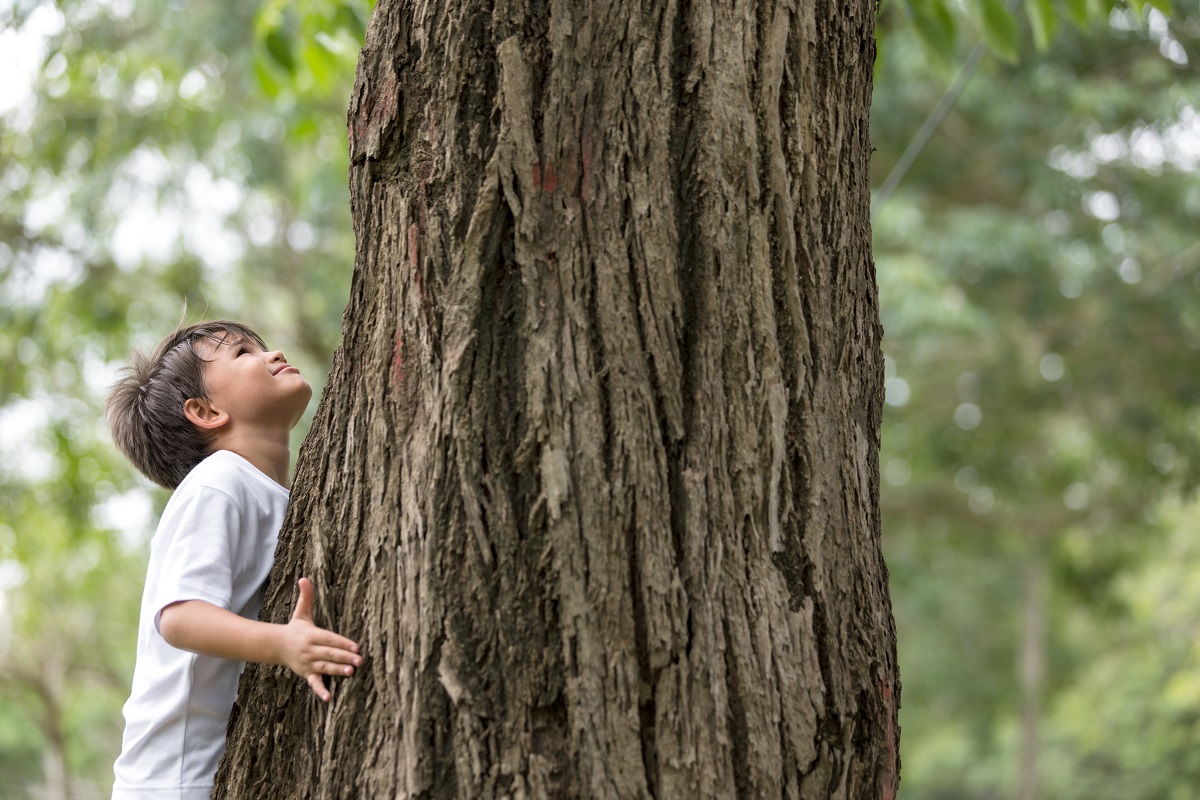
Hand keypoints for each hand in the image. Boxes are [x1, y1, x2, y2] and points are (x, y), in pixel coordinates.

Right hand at [280, 577, 361, 701]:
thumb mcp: (301, 612)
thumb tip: (304, 578)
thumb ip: (306, 596)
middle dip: (345, 657)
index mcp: (312, 635)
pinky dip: (321, 691)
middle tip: (360, 661)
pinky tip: (329, 698)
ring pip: (325, 668)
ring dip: (338, 671)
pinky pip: (314, 683)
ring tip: (352, 672)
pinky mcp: (306, 674)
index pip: (329, 639)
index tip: (356, 646)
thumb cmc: (296, 628)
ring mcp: (308, 663)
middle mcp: (310, 650)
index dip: (342, 643)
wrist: (277, 646)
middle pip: (329, 654)